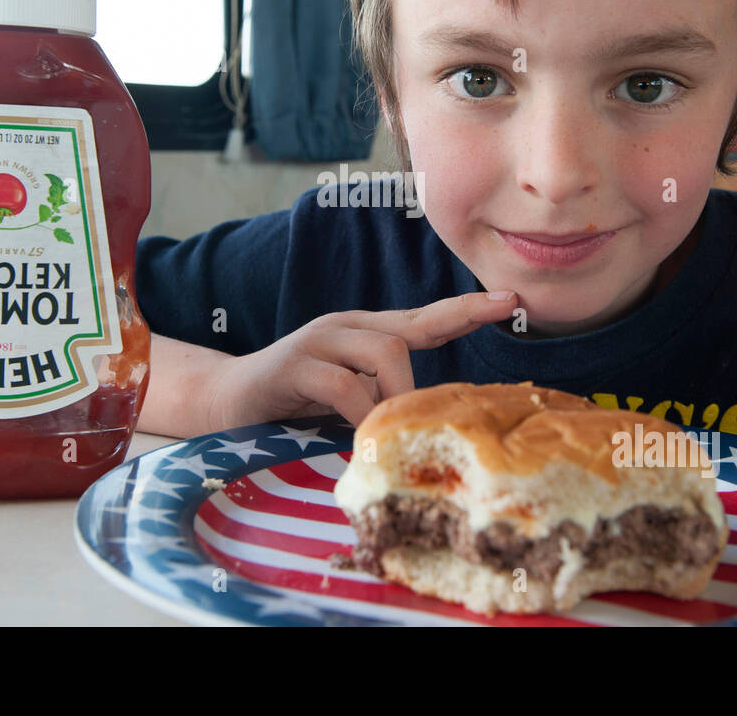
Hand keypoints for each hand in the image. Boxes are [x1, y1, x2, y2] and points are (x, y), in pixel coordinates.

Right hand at [205, 291, 519, 429]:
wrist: (224, 403)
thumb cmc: (294, 407)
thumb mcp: (349, 398)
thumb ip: (384, 398)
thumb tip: (432, 423)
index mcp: (364, 332)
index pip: (425, 317)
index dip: (467, 310)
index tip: (512, 302)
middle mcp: (343, 327)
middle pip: (406, 336)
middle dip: (418, 383)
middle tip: (413, 427)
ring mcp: (316, 342)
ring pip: (381, 352)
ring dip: (392, 397)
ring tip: (379, 433)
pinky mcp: (291, 366)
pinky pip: (340, 385)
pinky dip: (356, 412)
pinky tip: (353, 434)